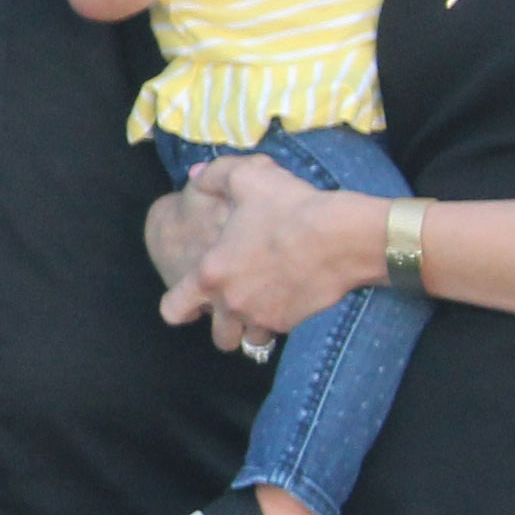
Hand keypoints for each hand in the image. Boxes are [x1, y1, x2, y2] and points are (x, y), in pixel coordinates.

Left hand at [155, 156, 379, 345]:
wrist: (341, 236)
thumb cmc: (290, 206)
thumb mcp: (245, 177)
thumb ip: (212, 176)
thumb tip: (194, 177)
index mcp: (211, 273)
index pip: (173, 310)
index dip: (178, 307)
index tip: (192, 300)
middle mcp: (232, 303)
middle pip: (218, 336)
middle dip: (222, 325)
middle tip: (233, 304)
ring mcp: (262, 316)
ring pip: (248, 339)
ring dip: (251, 326)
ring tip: (260, 302)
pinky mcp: (291, 322)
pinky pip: (276, 332)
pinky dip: (278, 320)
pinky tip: (287, 297)